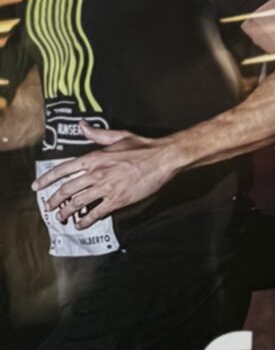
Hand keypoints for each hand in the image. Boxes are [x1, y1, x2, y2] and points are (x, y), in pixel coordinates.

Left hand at [34, 129, 180, 229]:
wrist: (163, 158)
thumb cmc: (143, 147)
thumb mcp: (119, 136)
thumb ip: (98, 134)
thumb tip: (82, 125)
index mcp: (95, 157)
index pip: (64, 169)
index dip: (47, 179)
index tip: (36, 187)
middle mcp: (96, 173)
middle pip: (67, 190)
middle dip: (54, 200)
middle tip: (48, 207)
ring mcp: (106, 188)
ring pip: (78, 203)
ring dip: (66, 212)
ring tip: (61, 218)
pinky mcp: (116, 200)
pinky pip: (95, 213)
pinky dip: (85, 221)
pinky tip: (81, 224)